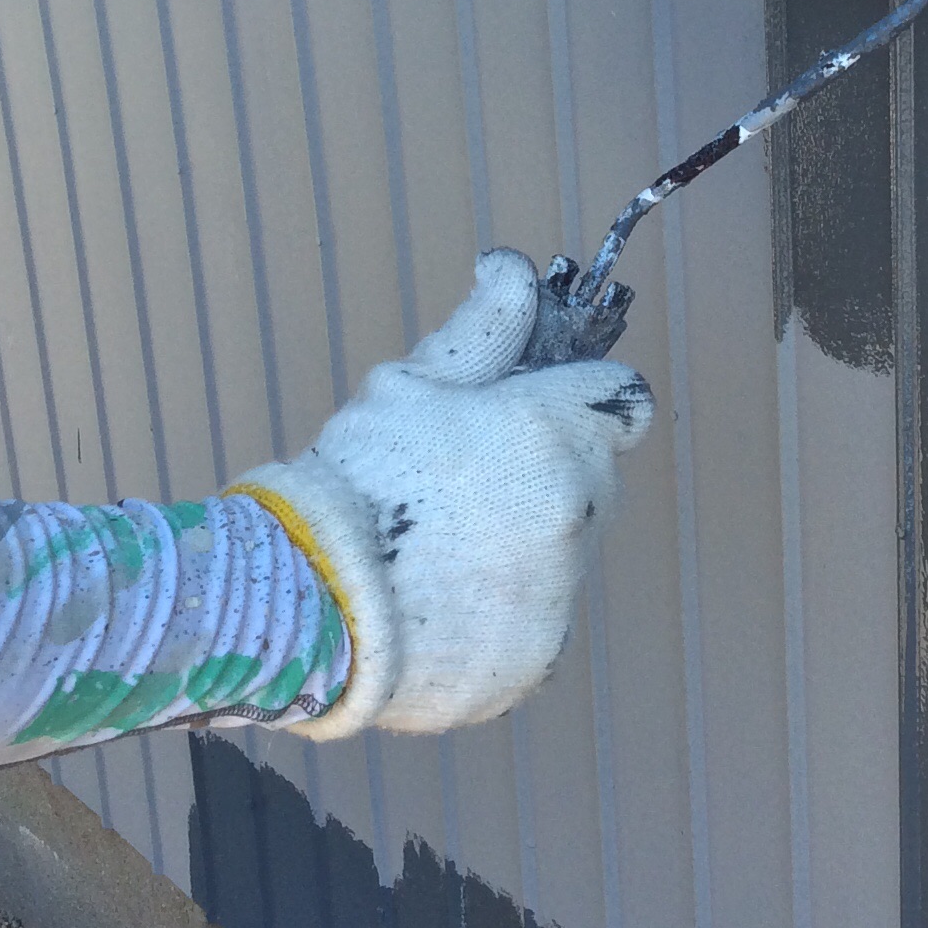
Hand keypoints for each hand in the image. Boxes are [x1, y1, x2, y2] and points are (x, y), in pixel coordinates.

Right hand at [228, 250, 654, 736]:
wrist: (304, 606)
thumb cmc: (355, 480)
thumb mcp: (409, 385)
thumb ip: (482, 329)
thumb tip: (512, 268)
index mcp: (552, 435)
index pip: (622, 400)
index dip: (581, 400)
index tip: (541, 410)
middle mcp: (575, 514)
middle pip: (595, 479)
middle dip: (550, 472)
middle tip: (468, 484)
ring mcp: (561, 595)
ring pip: (566, 554)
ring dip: (524, 546)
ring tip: (439, 551)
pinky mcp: (538, 659)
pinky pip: (537, 623)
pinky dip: (502, 614)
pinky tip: (439, 605)